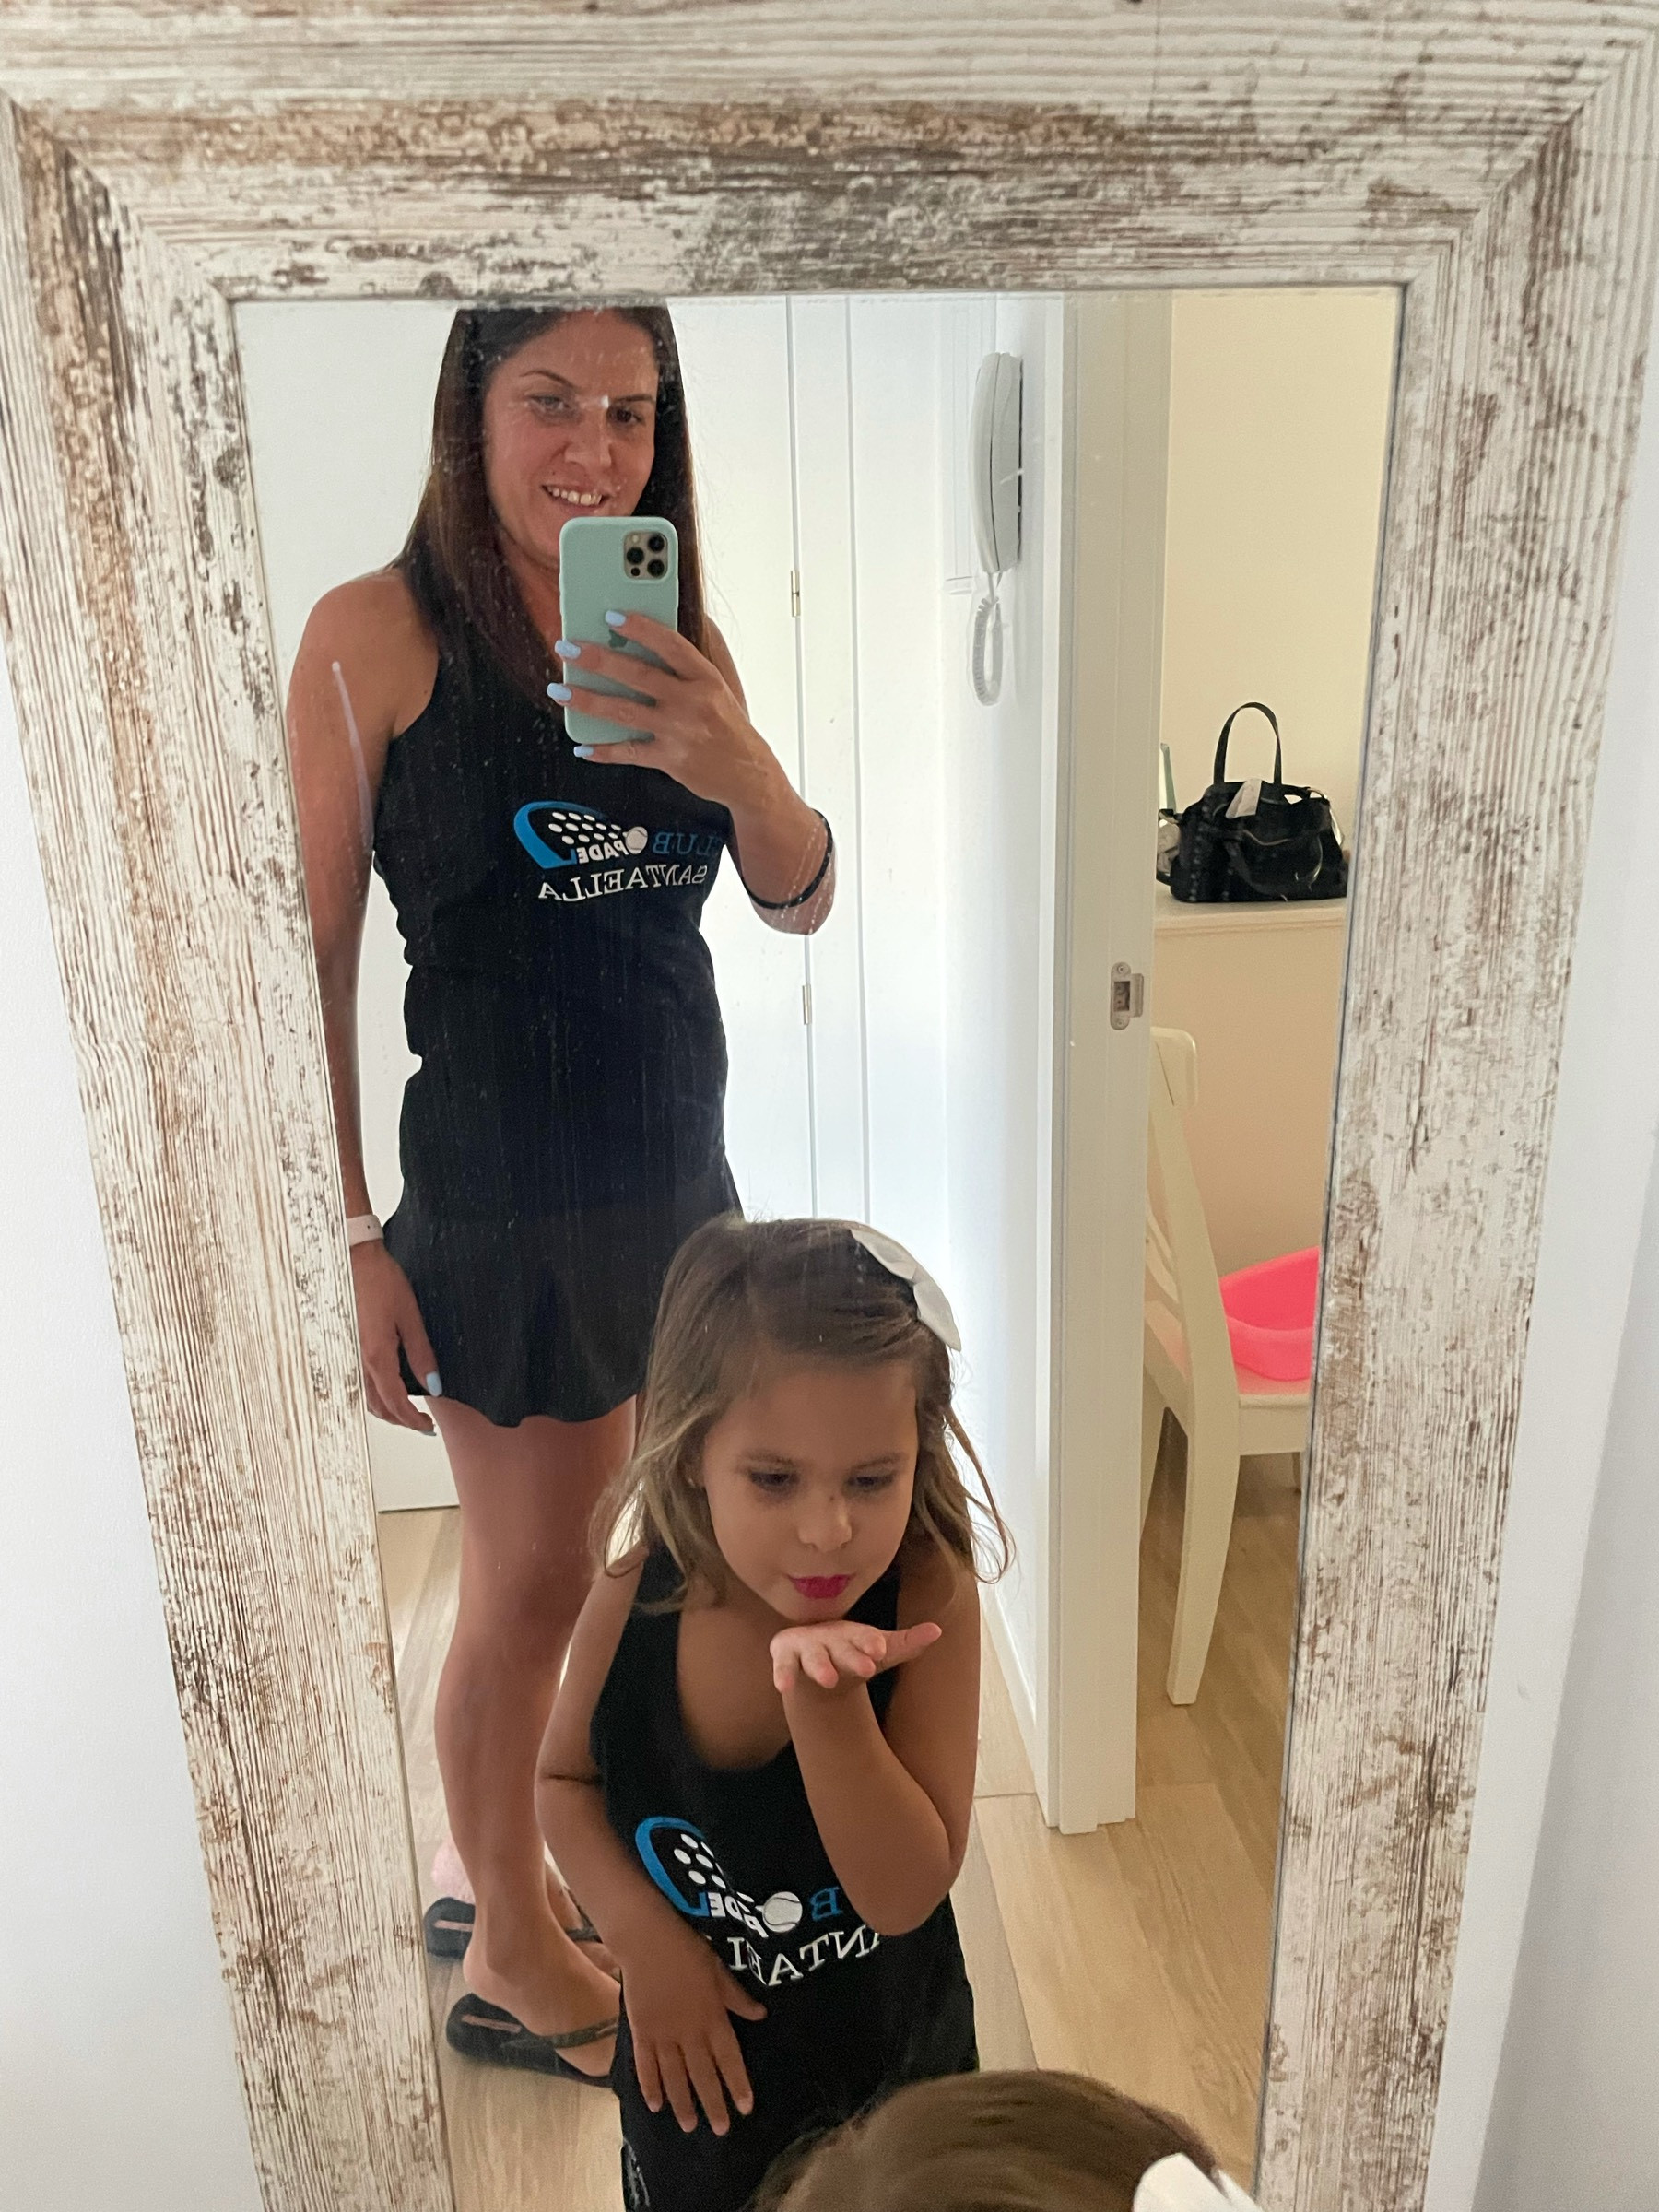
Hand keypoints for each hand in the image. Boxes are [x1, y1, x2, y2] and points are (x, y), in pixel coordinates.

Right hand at [349, 1240, 439, 1432]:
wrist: (354, 1260)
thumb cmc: (381, 1282)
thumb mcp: (410, 1317)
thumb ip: (421, 1354)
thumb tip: (434, 1386)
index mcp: (377, 1357)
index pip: (396, 1403)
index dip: (413, 1420)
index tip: (428, 1428)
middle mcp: (359, 1361)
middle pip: (379, 1407)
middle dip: (401, 1420)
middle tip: (422, 1425)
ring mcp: (351, 1355)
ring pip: (367, 1398)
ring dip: (387, 1411)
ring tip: (408, 1411)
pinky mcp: (348, 1347)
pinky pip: (361, 1382)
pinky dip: (376, 1395)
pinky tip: (388, 1389)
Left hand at [553, 612, 772, 810]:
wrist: (749, 775)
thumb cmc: (728, 728)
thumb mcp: (717, 690)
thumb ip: (685, 669)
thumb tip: (645, 642)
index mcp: (705, 678)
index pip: (670, 645)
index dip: (640, 628)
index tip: (611, 616)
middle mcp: (692, 703)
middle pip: (638, 675)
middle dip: (597, 659)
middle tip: (567, 649)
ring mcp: (679, 732)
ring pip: (624, 712)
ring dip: (587, 700)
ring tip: (560, 689)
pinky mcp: (670, 760)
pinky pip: (629, 753)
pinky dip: (603, 751)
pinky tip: (583, 747)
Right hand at [619, 1917, 766, 2134]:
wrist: (647, 1940)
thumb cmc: (687, 1949)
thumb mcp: (720, 1970)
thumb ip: (738, 1998)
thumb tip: (761, 2015)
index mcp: (712, 2017)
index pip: (729, 2059)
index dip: (738, 2084)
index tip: (746, 2107)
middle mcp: (689, 2032)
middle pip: (703, 2075)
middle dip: (714, 2104)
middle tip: (722, 2130)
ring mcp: (663, 2035)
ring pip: (675, 2077)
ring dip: (683, 2103)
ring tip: (690, 2126)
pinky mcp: (641, 2032)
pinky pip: (646, 2066)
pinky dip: (651, 2087)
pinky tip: (656, 2105)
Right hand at [770, 1617, 942, 1694]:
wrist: (817, 1664)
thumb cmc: (852, 1652)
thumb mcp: (879, 1650)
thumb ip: (906, 1643)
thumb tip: (938, 1629)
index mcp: (853, 1635)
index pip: (863, 1637)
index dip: (869, 1642)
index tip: (880, 1649)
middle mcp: (829, 1638)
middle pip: (840, 1647)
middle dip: (850, 1655)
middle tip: (866, 1666)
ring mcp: (806, 1647)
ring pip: (812, 1656)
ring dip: (819, 1666)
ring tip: (828, 1679)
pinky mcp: (785, 1657)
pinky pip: (782, 1666)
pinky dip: (782, 1674)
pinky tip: (783, 1686)